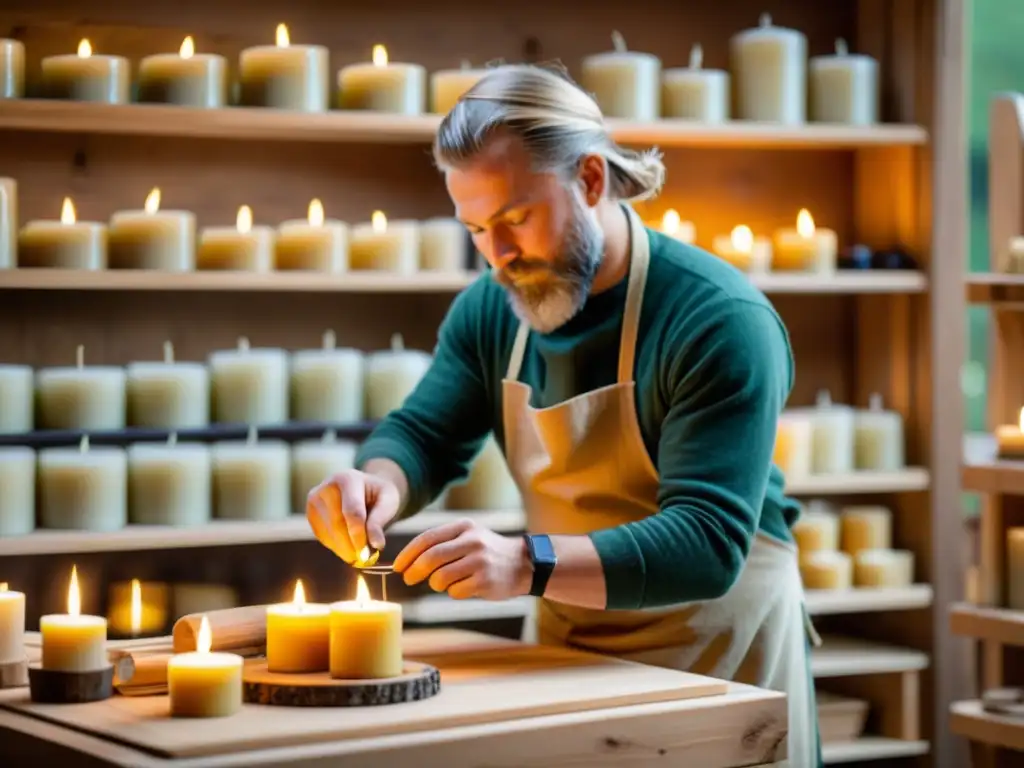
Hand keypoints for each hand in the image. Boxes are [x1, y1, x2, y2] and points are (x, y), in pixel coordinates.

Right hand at [306, 469, 399, 562]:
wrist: (364, 490)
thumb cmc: (378, 495)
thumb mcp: (388, 501)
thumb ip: (380, 521)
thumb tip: (376, 544)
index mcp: (347, 478)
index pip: (352, 512)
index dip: (359, 535)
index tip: (368, 553)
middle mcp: (326, 486)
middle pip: (337, 524)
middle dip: (352, 546)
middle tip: (365, 559)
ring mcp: (314, 500)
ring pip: (329, 534)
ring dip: (345, 549)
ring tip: (361, 553)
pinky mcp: (311, 513)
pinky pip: (323, 537)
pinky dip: (337, 547)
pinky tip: (349, 546)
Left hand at [394, 517, 532, 599]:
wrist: (524, 563)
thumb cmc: (488, 552)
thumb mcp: (469, 537)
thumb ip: (443, 544)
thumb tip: (408, 561)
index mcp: (464, 527)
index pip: (427, 538)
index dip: (408, 553)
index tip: (397, 566)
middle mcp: (472, 541)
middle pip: (431, 558)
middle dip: (414, 570)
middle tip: (408, 578)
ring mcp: (480, 561)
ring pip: (440, 578)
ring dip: (436, 584)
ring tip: (446, 582)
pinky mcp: (485, 580)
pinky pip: (455, 591)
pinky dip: (453, 592)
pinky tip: (465, 587)